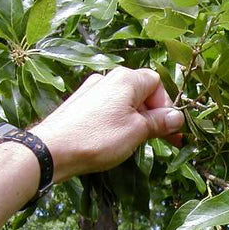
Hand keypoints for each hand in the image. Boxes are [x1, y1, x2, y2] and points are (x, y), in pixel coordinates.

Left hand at [31, 67, 183, 182]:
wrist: (51, 150)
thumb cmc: (98, 138)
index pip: (157, 83)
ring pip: (125, 103)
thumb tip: (177, 117)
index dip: (166, 105)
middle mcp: (108, 79)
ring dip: (138, 121)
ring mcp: (92, 91)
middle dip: (155, 116)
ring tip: (140, 143)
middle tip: (165, 140)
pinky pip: (109, 110)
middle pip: (141, 92)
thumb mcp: (137, 131)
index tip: (170, 129)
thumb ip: (159, 122)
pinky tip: (117, 141)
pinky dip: (120, 122)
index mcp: (126, 79)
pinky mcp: (81, 105)